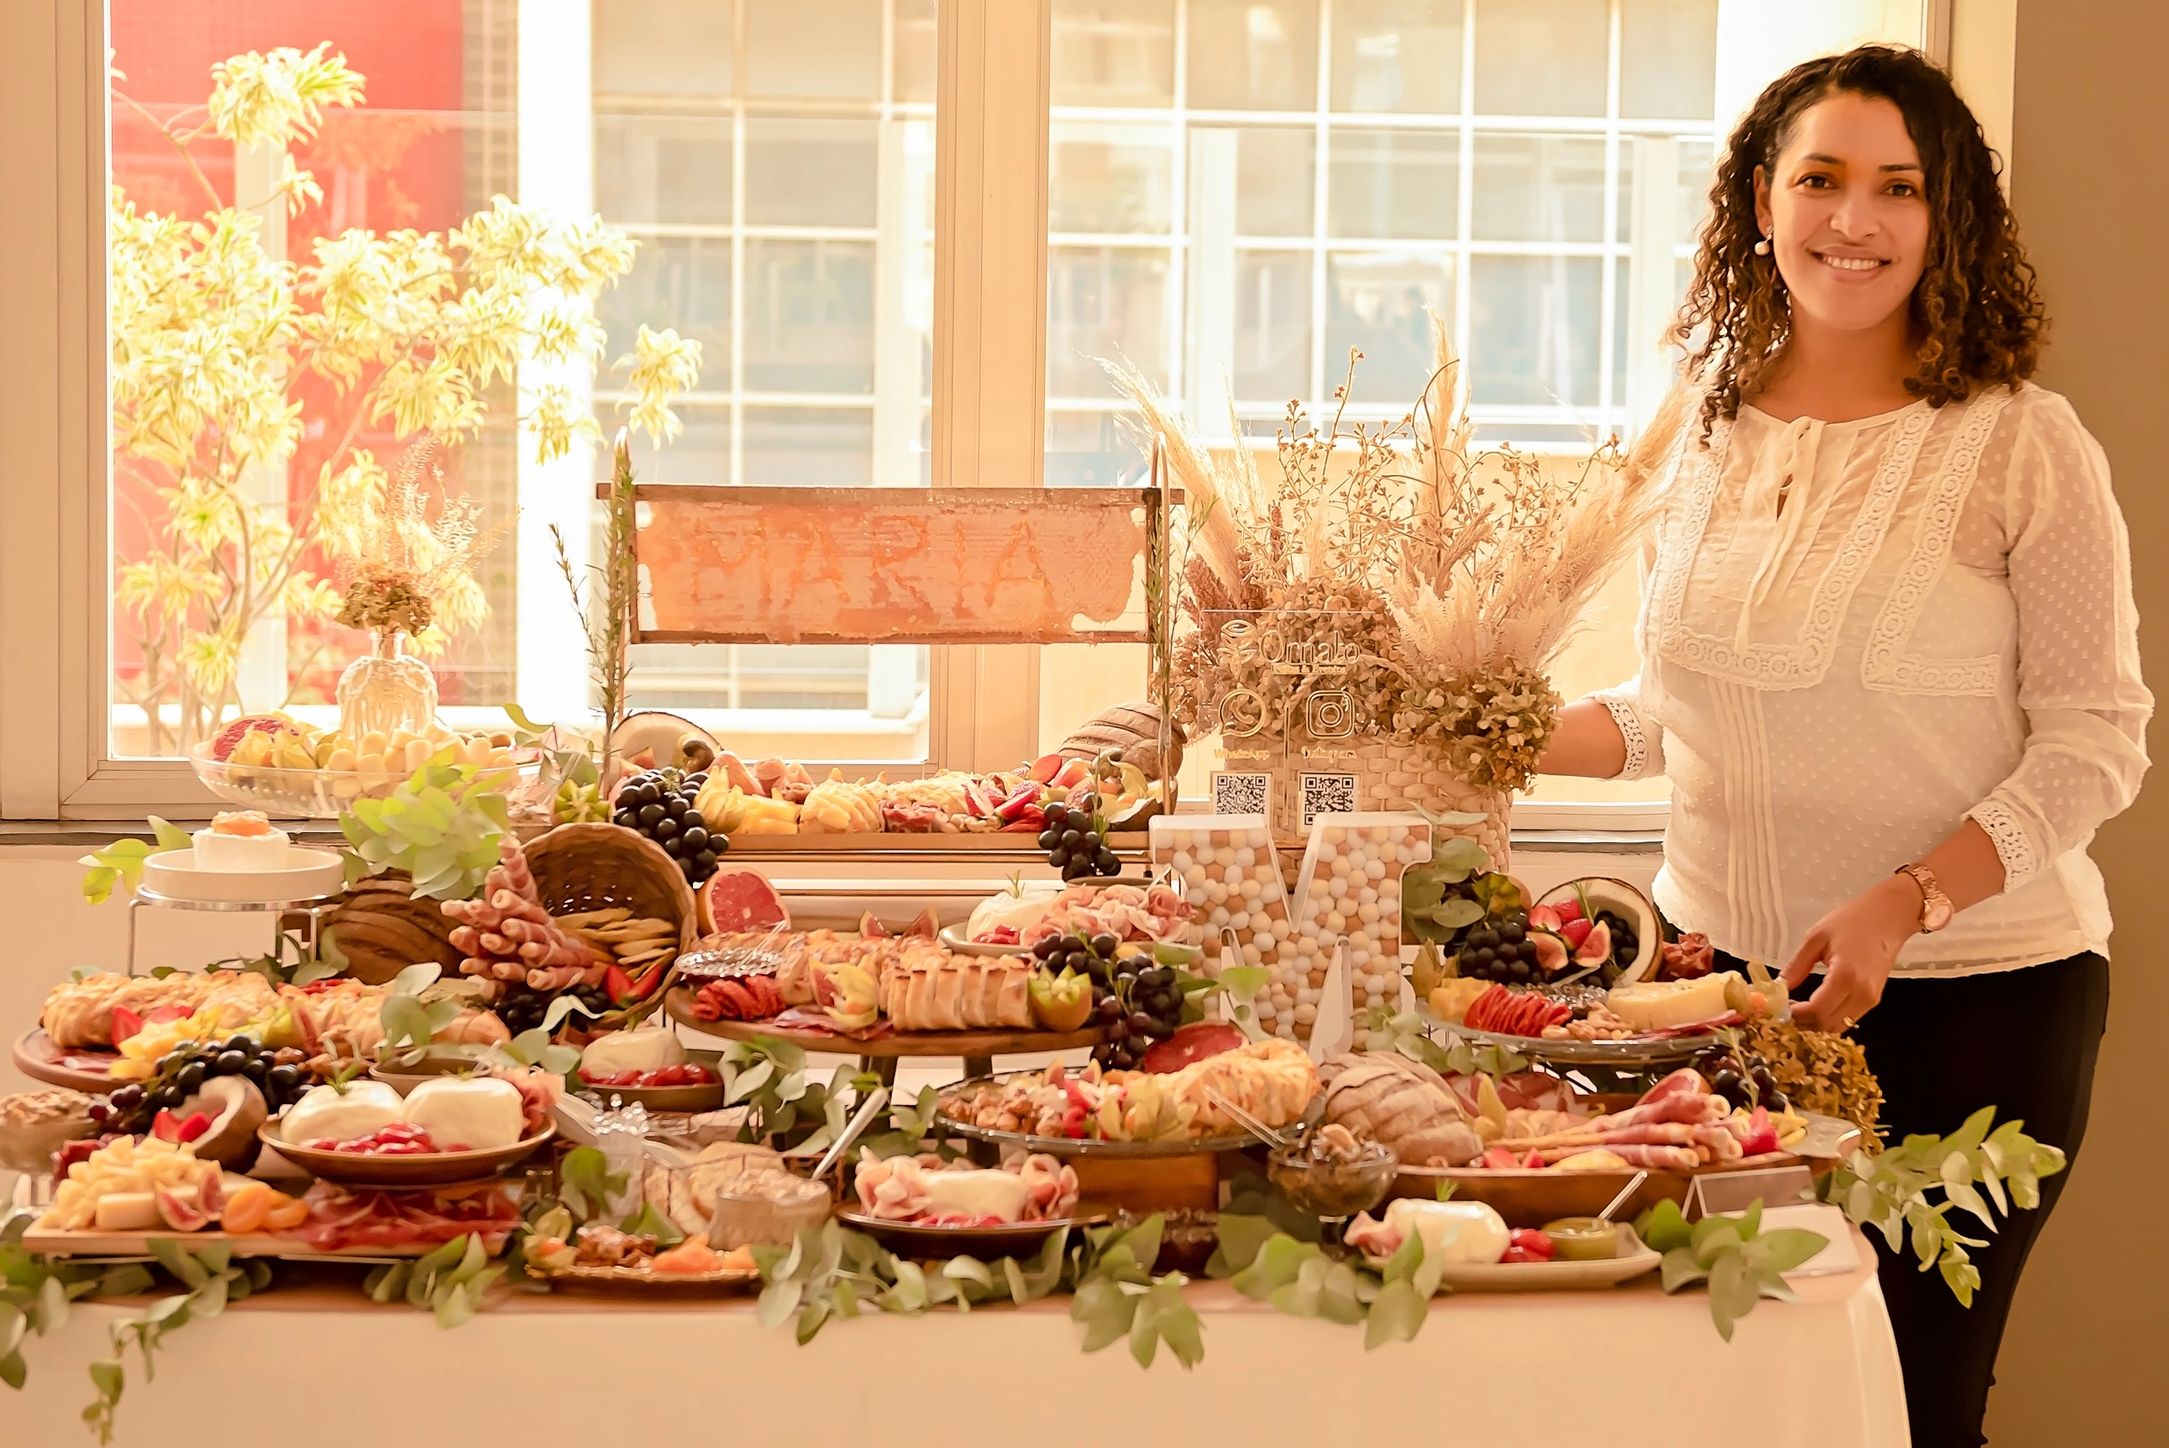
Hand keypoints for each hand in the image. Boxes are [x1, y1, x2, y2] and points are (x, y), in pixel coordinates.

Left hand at [1783, 876, 1919, 1029]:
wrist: (1889, 917)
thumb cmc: (1853, 921)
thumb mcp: (1816, 938)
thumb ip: (1796, 966)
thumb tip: (1779, 987)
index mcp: (1846, 976)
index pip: (1817, 1011)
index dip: (1795, 1015)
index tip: (1778, 1008)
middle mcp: (1862, 993)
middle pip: (1827, 1024)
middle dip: (1802, 1022)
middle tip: (1784, 1010)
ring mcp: (1871, 998)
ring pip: (1839, 1026)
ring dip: (1816, 1023)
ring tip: (1798, 1008)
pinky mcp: (1875, 998)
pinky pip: (1849, 1018)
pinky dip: (1829, 1017)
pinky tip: (1815, 1005)